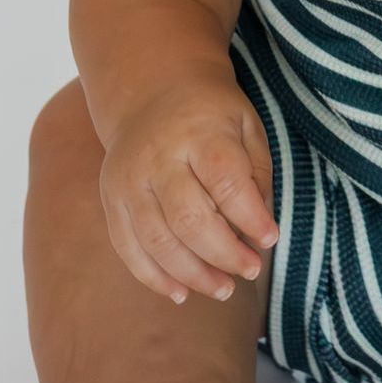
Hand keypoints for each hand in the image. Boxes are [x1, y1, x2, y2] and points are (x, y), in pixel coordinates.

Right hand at [99, 87, 279, 304]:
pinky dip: (154, 277)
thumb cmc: (211, 113)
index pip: (225, 182)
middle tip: (251, 270)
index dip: (250, 217)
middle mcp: (156, 157)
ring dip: (193, 275)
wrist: (152, 89)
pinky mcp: (111, 198)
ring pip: (156, 241)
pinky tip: (181, 293)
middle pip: (189, 219)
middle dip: (224, 254)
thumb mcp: (246, 125)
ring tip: (224, 290)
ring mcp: (128, 180)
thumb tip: (260, 232)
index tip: (270, 238)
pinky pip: (127, 248)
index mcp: (198, 132)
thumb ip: (256, 174)